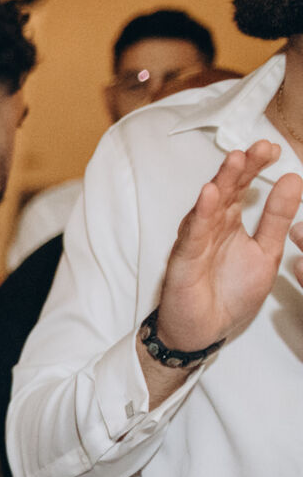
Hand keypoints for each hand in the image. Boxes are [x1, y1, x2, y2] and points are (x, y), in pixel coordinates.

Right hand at [155, 143, 300, 350]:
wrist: (206, 329)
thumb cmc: (230, 292)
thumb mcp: (266, 252)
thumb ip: (277, 218)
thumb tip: (294, 179)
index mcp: (230, 222)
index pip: (243, 188)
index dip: (256, 167)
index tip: (275, 150)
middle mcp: (211, 226)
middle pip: (226, 190)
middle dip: (242, 168)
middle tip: (262, 147)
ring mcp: (196, 241)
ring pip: (209, 206)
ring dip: (221, 182)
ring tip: (236, 160)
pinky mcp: (184, 260)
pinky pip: (193, 234)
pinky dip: (201, 214)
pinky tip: (209, 195)